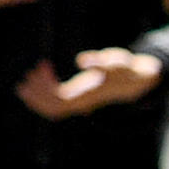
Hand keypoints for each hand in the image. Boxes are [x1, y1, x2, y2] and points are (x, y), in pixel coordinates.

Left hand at [17, 45, 164, 119]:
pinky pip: (56, 103)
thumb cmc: (127, 69)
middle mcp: (82, 104)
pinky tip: (44, 72)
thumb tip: (81, 61)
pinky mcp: (79, 98)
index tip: (39, 69)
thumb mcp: (118, 62)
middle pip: (52, 107)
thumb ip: (102, 61)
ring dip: (38, 94)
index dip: (44, 89)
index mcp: (88, 97)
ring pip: (52, 107)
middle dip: (37, 93)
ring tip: (32, 73)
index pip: (59, 101)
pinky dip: (44, 91)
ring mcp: (79, 103)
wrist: (138, 81)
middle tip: (30, 74)